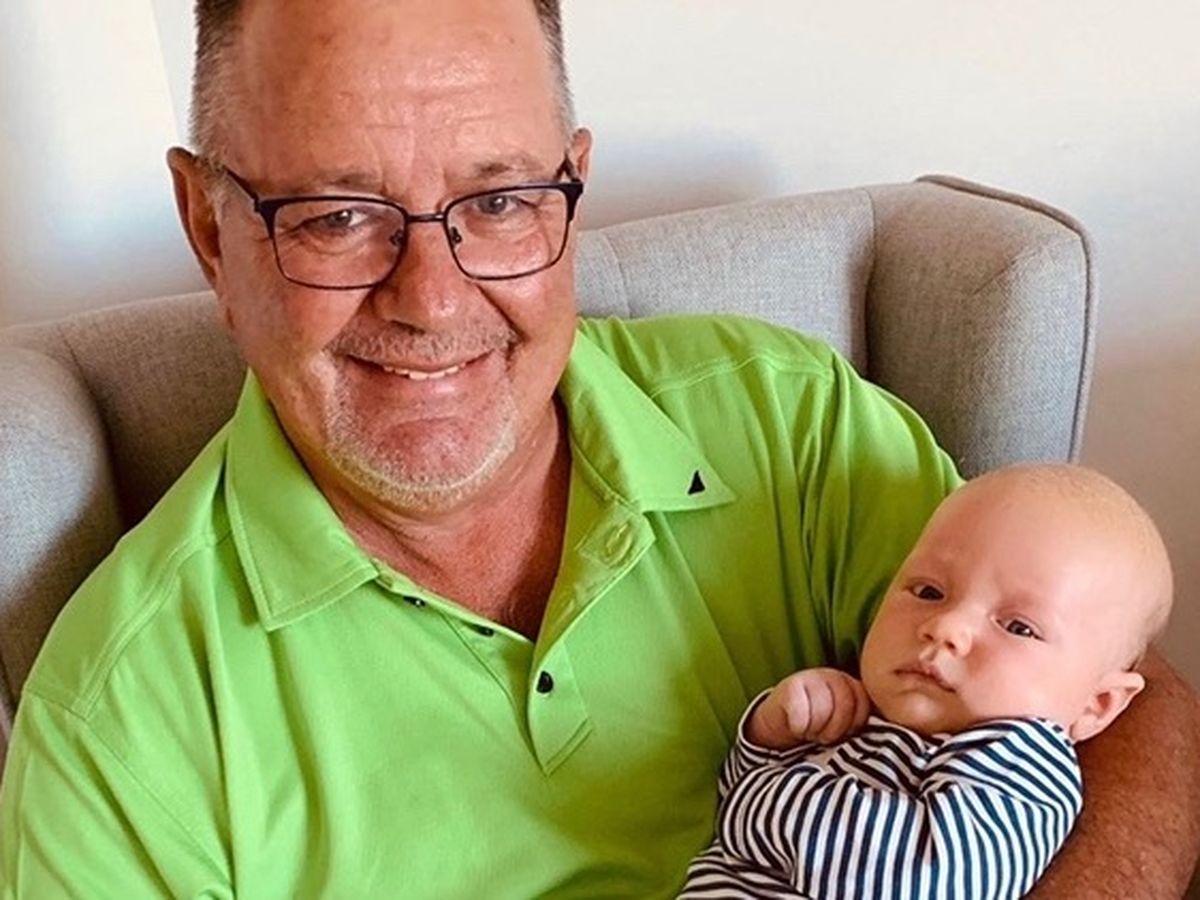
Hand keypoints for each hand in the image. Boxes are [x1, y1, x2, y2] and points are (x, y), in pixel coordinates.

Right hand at [746, 668, 870, 748]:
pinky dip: (799, 726)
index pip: (864, 704)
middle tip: (822, 734)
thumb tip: (884, 734)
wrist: (780, 725)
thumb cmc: (817, 728)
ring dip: (816, 729)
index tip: (842, 734)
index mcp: (851, 685)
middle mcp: (833, 676)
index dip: (853, 725)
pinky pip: (801, 714)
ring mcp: (811, 677)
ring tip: (810, 730)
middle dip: (834, 729)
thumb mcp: (845, 724)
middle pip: (845, 706)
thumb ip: (863, 722)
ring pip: (823, 710)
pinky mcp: (790, 687)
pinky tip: (796, 727)